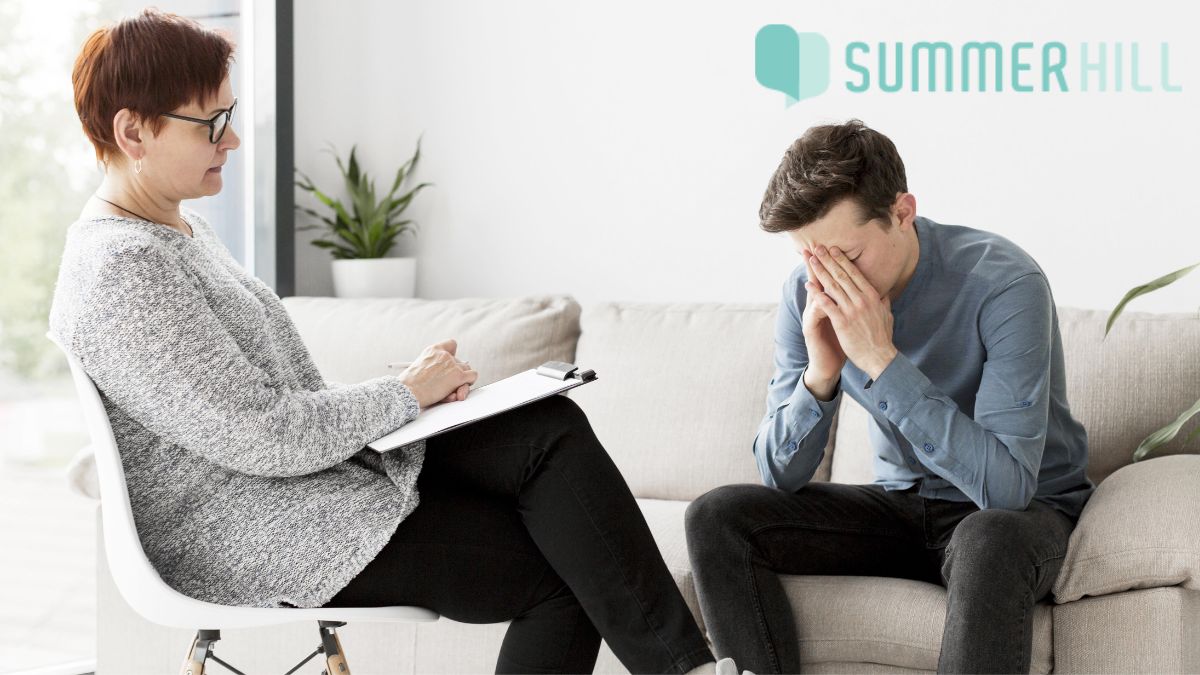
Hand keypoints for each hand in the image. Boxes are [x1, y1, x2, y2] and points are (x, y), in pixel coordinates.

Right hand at [398, 339, 478, 408]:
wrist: (408, 391)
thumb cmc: (410, 385)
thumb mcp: (419, 367)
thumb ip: (433, 367)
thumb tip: (448, 378)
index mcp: (433, 350)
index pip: (451, 345)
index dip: (452, 355)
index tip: (449, 364)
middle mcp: (444, 355)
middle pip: (460, 362)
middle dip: (456, 373)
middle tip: (448, 384)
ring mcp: (452, 365)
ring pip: (467, 369)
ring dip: (462, 381)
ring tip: (452, 391)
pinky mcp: (458, 376)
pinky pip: (472, 376)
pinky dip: (468, 384)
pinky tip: (458, 391)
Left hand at [805, 245, 897, 379]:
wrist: (880, 358)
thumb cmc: (882, 338)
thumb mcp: (887, 315)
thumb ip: (883, 302)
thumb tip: (884, 292)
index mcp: (873, 296)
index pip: (855, 274)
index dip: (842, 260)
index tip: (833, 249)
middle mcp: (862, 300)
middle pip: (842, 276)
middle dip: (828, 260)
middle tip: (818, 248)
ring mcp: (852, 311)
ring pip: (833, 286)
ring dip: (821, 272)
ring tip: (811, 261)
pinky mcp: (842, 322)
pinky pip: (827, 305)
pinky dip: (817, 294)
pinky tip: (808, 285)